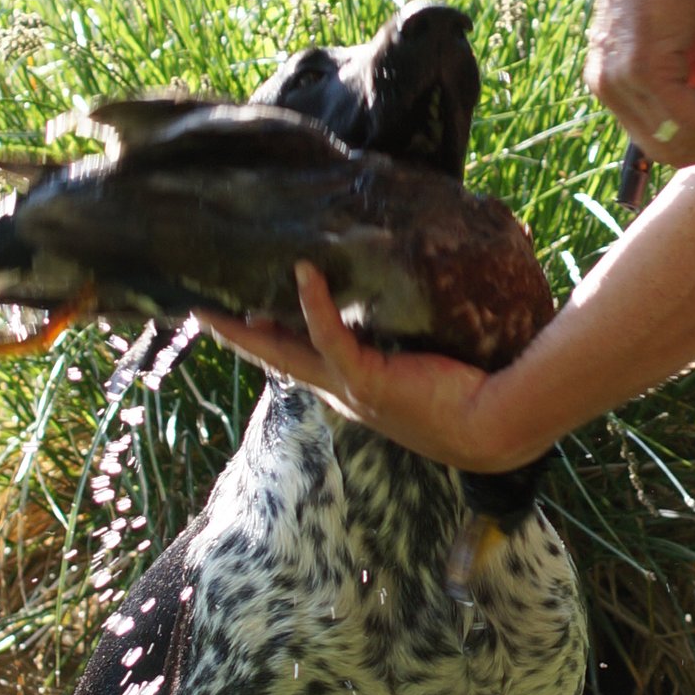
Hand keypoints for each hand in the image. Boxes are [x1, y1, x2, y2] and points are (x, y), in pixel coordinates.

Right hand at [196, 264, 538, 468]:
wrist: (495, 422)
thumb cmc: (472, 389)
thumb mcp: (428, 356)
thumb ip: (412, 327)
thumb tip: (416, 280)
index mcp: (350, 387)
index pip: (296, 358)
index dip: (263, 338)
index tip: (235, 315)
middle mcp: (340, 391)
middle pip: (275, 358)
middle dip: (236, 334)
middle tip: (199, 309)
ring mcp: (349, 388)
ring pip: (286, 354)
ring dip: (250, 327)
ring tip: (217, 301)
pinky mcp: (367, 379)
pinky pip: (331, 337)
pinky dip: (315, 304)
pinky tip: (304, 272)